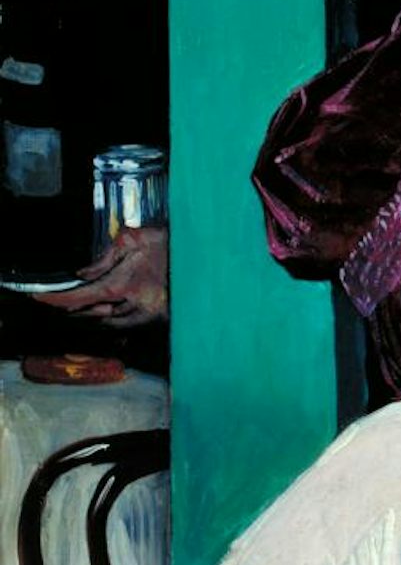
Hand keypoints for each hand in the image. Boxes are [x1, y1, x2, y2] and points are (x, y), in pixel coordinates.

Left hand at [33, 225, 168, 327]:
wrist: (197, 251)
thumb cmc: (165, 241)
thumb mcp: (130, 240)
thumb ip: (104, 258)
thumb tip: (82, 274)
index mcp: (122, 284)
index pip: (81, 297)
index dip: (57, 300)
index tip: (39, 300)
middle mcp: (132, 304)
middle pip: (92, 314)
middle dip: (74, 309)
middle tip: (55, 303)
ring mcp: (146, 313)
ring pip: (109, 323)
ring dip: (92, 316)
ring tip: (79, 307)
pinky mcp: (157, 317)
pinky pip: (128, 325)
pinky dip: (113, 320)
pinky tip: (106, 313)